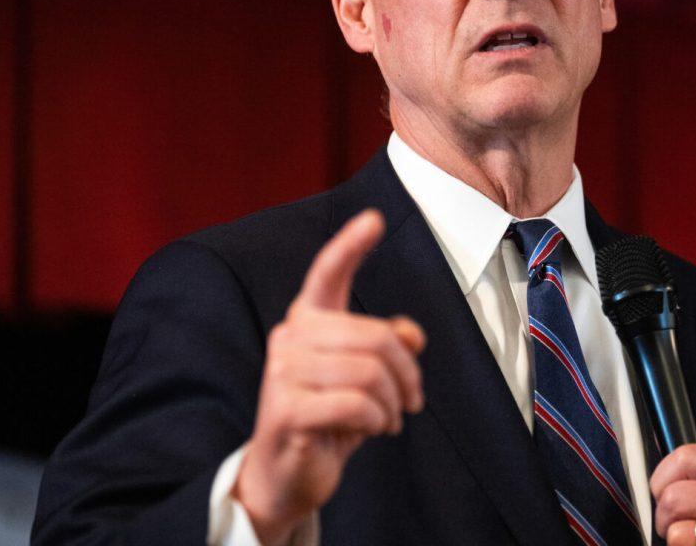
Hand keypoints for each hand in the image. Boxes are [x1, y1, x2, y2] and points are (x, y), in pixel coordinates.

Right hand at [233, 209, 425, 545]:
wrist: (287, 476)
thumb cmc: (330, 419)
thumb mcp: (366, 379)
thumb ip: (387, 347)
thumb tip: (411, 334)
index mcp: (308, 320)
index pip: (327, 273)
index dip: (351, 245)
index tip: (374, 219)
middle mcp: (290, 336)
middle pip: (375, 336)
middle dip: (407, 373)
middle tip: (412, 401)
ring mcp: (282, 372)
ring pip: (369, 370)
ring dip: (393, 402)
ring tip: (390, 419)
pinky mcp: (285, 409)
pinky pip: (355, 403)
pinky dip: (376, 420)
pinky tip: (373, 430)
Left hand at [650, 444, 695, 545]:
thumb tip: (659, 486)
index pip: (685, 456)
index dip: (662, 481)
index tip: (665, 498)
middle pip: (674, 493)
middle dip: (664, 519)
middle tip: (681, 533)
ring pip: (676, 521)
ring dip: (673, 539)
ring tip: (695, 545)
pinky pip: (682, 540)